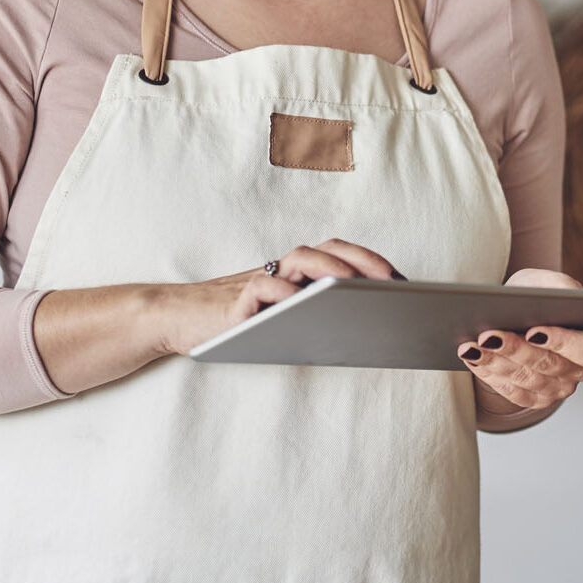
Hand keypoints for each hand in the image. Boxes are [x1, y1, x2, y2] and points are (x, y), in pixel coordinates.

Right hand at [157, 238, 403, 356]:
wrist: (177, 320)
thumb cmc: (239, 323)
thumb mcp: (282, 322)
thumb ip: (312, 319)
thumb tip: (363, 333)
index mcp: (296, 274)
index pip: (340, 255)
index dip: (372, 261)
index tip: (404, 279)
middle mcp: (282, 270)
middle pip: (328, 249)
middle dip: (363, 260)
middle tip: (393, 280)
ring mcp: (260, 280)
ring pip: (300, 259)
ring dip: (331, 268)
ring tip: (357, 285)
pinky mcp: (236, 300)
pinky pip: (263, 288)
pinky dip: (284, 292)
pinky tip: (302, 304)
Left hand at [457, 268, 582, 411]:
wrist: (520, 316)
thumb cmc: (538, 296)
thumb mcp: (549, 283)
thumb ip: (560, 286)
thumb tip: (556, 296)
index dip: (560, 342)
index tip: (532, 331)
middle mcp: (579, 371)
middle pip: (547, 365)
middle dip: (514, 350)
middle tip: (487, 336)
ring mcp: (558, 389)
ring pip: (525, 380)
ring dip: (495, 363)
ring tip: (470, 347)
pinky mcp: (535, 398)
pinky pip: (512, 393)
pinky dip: (489, 376)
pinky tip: (472, 359)